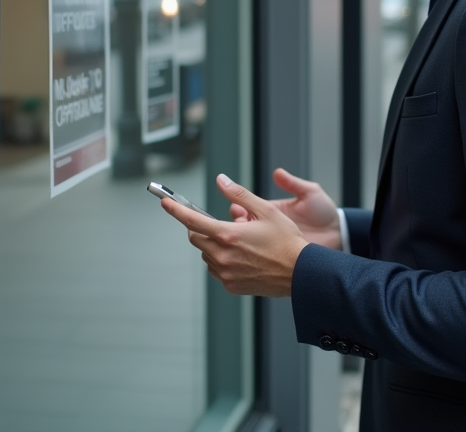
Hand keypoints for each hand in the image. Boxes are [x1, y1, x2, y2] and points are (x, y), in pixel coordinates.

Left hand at [163, 174, 308, 296]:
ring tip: (241, 241)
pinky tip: (243, 257)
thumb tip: (222, 181)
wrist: (300, 273)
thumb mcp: (266, 210)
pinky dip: (222, 260)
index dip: (176, 210)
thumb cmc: (286, 241)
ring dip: (214, 244)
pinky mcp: (231, 285)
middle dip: (201, 228)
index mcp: (228, 235)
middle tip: (219, 223)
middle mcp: (223, 256)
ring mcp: (226, 273)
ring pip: (207, 254)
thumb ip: (240, 194)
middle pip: (196, 238)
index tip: (166, 203)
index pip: (192, 221)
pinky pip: (217, 270)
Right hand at [230, 168, 341, 249]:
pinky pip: (260, 259)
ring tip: (241, 241)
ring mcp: (272, 245)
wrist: (339, 235)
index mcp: (273, 212)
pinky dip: (251, 258)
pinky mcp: (278, 258)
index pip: (248, 210)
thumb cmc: (324, 213)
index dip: (239, 209)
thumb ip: (293, 183)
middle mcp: (269, 229)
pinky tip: (250, 257)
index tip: (236, 208)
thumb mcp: (310, 194)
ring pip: (247, 246)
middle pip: (242, 229)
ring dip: (240, 243)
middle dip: (235, 227)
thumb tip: (277, 172)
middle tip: (236, 225)